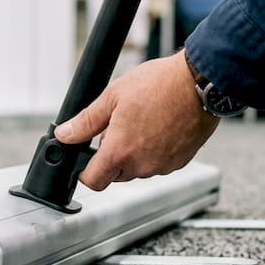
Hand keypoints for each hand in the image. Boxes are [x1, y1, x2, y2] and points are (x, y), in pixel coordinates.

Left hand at [54, 52, 219, 190]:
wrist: (199, 83)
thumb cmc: (160, 85)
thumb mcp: (113, 96)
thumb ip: (85, 121)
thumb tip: (65, 134)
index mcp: (120, 151)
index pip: (93, 181)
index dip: (84, 172)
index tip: (84, 160)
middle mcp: (142, 165)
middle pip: (115, 174)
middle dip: (111, 156)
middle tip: (117, 128)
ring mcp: (163, 165)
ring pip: (138, 169)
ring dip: (134, 153)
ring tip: (141, 122)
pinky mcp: (180, 162)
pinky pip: (158, 163)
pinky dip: (154, 151)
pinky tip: (158, 127)